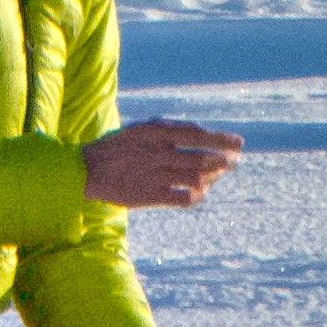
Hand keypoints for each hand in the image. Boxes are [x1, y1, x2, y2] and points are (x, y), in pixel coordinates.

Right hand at [82, 118, 243, 209]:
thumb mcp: (140, 128)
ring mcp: (154, 175)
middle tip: (235, 161)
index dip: (220, 139)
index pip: (195, 134)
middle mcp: (156, 153)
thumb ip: (168, 129)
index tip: (238, 142)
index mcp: (154, 132)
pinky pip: (183, 198)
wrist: (87, 170)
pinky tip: (200, 191)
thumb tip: (200, 131)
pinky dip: (197, 194)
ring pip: (195, 177)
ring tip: (219, 174)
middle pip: (200, 158)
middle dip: (223, 160)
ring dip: (213, 176)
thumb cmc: (120, 146)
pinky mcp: (150, 196)